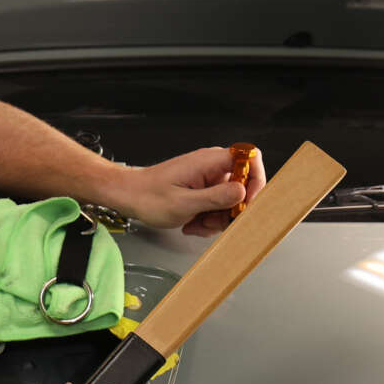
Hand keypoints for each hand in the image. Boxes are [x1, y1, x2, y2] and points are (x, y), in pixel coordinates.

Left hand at [115, 146, 266, 235]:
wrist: (128, 196)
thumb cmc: (147, 196)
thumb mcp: (183, 203)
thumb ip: (215, 198)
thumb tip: (242, 192)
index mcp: (210, 161)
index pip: (250, 158)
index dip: (256, 180)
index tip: (248, 202)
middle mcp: (212, 166)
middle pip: (243, 185)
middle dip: (231, 209)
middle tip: (212, 222)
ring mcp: (208, 178)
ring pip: (230, 200)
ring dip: (217, 218)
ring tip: (196, 224)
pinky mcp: (202, 189)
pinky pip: (217, 205)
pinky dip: (207, 218)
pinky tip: (192, 224)